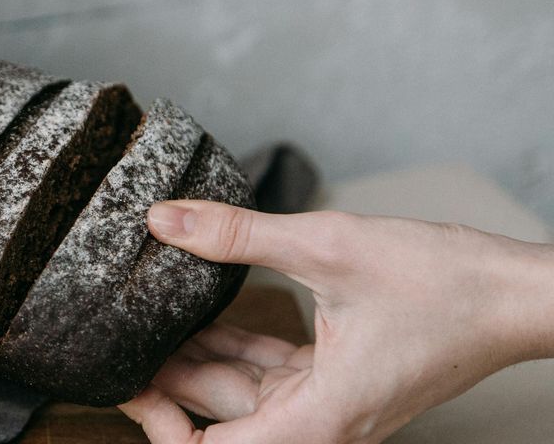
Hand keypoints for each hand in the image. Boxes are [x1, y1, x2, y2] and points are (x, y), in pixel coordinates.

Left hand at [122, 201, 553, 442]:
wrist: (516, 292)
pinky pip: (278, 376)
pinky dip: (242, 349)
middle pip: (226, 421)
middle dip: (174, 385)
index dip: (165, 426)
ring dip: (205, 363)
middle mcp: (326, 423)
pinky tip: (209, 317)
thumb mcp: (326, 247)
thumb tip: (166, 220)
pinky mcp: (344, 380)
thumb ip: (238, 236)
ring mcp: (336, 404)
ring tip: (157, 323)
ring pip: (249, 396)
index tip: (133, 386)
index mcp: (321, 417)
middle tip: (129, 345)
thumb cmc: (443, 282)